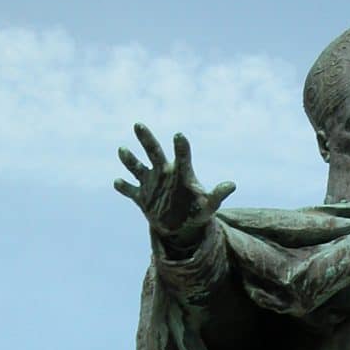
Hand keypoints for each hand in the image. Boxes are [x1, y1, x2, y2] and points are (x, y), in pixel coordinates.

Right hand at [114, 123, 235, 247]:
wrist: (181, 225)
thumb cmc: (197, 210)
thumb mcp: (208, 206)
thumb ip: (217, 195)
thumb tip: (232, 185)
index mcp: (181, 173)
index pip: (182, 157)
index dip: (181, 147)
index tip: (179, 135)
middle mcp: (164, 173)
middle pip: (154, 152)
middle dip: (146, 139)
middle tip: (138, 124)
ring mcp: (151, 184)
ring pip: (137, 167)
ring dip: (129, 159)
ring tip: (122, 149)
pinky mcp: (141, 197)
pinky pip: (130, 190)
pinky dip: (124, 187)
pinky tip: (117, 182)